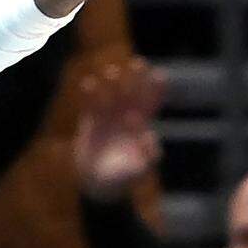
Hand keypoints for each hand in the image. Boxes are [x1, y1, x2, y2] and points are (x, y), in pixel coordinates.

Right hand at [74, 57, 164, 201]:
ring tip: (111, 71)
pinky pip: (91, 104)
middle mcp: (127, 117)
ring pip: (112, 94)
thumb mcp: (139, 171)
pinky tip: (88, 83)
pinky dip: (90, 93)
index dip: (156, 90)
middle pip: (133, 93)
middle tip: (137, 63)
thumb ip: (149, 156)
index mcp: (142, 127)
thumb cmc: (123, 179)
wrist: (98, 185)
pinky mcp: (91, 121)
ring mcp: (109, 118)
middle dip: (136, 78)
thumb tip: (150, 136)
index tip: (158, 75)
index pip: (152, 103)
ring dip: (113, 82)